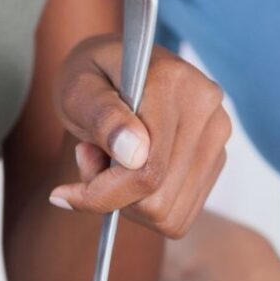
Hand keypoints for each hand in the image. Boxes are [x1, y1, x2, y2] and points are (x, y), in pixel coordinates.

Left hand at [50, 36, 230, 237]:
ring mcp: (217, 135)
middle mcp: (208, 109)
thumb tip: (134, 155)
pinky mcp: (215, 158)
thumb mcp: (78, 91)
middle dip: (112, 196)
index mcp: (174, 84)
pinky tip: (132, 174)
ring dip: (128, 203)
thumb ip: (103, 119)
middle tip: (90, 159)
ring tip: (111, 162)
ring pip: (169, 214)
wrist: (115, 65)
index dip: (100, 195)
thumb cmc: (89, 77)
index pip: (147, 172)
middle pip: (158, 201)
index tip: (62, 194)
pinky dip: (146, 206)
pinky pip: (178, 215)